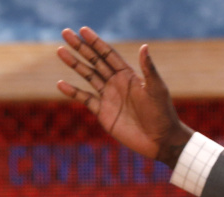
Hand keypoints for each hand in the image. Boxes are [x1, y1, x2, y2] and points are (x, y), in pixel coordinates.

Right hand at [56, 27, 192, 166]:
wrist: (160, 140)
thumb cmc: (162, 113)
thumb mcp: (156, 89)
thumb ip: (148, 69)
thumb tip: (144, 46)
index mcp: (129, 76)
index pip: (109, 54)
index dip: (96, 42)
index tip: (82, 30)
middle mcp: (117, 83)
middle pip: (95, 61)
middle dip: (81, 48)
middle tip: (65, 33)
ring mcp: (109, 97)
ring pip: (88, 76)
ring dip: (75, 64)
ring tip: (61, 51)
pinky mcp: (104, 113)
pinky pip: (85, 99)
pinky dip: (73, 92)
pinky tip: (61, 84)